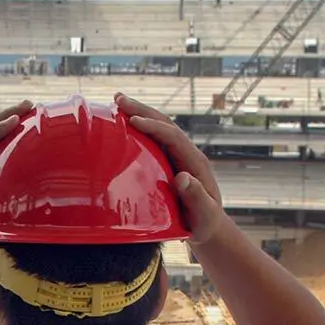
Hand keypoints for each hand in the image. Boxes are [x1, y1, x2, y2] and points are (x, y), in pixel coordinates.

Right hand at [115, 93, 227, 245]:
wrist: (208, 226)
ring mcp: (177, 156)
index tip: (134, 121)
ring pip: (158, 128)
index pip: (174, 137)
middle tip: (118, 99)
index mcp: (195, 163)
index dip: (154, 127)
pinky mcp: (168, 161)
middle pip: (165, 124)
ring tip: (117, 101)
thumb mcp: (204, 215)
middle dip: (143, 110)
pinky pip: (152, 140)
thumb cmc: (205, 223)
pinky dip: (137, 128)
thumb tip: (183, 177)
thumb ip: (197, 197)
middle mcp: (187, 154)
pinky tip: (121, 123)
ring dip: (139, 113)